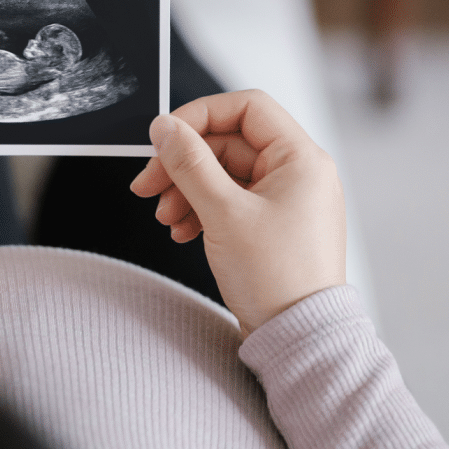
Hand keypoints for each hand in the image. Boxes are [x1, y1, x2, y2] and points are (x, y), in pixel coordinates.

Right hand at [130, 90, 345, 337]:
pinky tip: (182, 232)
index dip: (199, 116)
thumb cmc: (277, 280)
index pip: (246, 108)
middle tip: (148, 186)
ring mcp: (284, 200)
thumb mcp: (223, 213)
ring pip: (222, 174)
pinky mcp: (271, 225)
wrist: (299, 340)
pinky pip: (228, 200)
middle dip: (183, 165)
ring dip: (186, 191)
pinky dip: (200, 210)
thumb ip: (189, 163)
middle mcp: (298, 174)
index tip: (164, 138)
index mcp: (301, 159)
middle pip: (227, 144)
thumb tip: (165, 127)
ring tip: (165, 219)